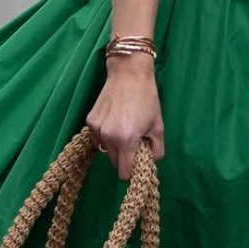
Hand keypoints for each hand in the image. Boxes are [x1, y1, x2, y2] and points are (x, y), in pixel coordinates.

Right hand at [86, 54, 164, 180]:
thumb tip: (150, 162)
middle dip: (124, 159)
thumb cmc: (147, 99)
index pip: (124, 173)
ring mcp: (96, 129)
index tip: (136, 165)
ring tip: (124, 131)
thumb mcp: (158, 127)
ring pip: (105, 151)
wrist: (128, 74)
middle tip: (134, 144)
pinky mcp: (90, 122)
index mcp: (126, 141)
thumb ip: (157, 150)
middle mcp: (108, 137)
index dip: (131, 172)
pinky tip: (114, 124)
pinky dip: (106, 137)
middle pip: (114, 163)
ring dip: (114, 148)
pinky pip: (98, 139)